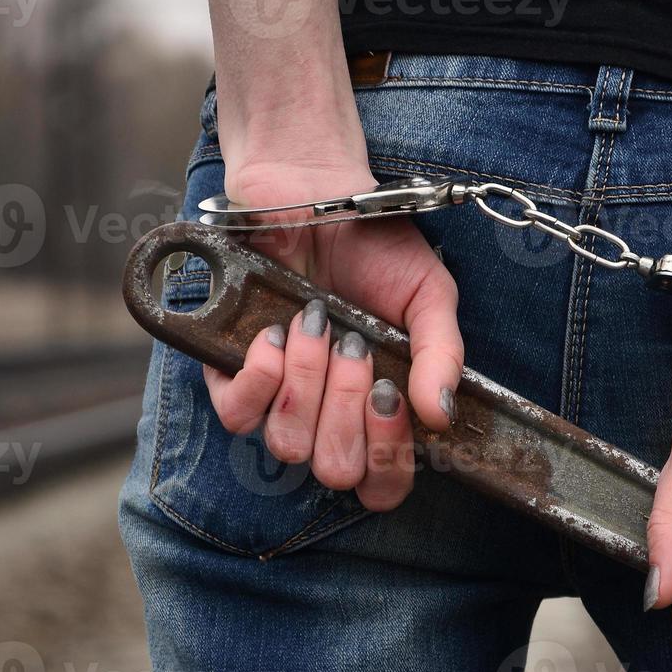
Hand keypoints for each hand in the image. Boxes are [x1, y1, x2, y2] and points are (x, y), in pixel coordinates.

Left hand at [202, 158, 461, 510]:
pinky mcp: (228, 370)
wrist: (314, 187)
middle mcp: (328, 414)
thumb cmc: (376, 246)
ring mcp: (277, 398)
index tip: (391, 396)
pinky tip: (277, 332)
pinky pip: (237, 414)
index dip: (389, 460)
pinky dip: (262, 376)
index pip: (382, 484)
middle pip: (335, 470)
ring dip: (307, 383)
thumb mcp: (429, 296)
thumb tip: (443, 415)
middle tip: (355, 346)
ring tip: (317, 325)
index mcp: (380, 410)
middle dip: (348, 410)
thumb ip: (441, 355)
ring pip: (287, 444)